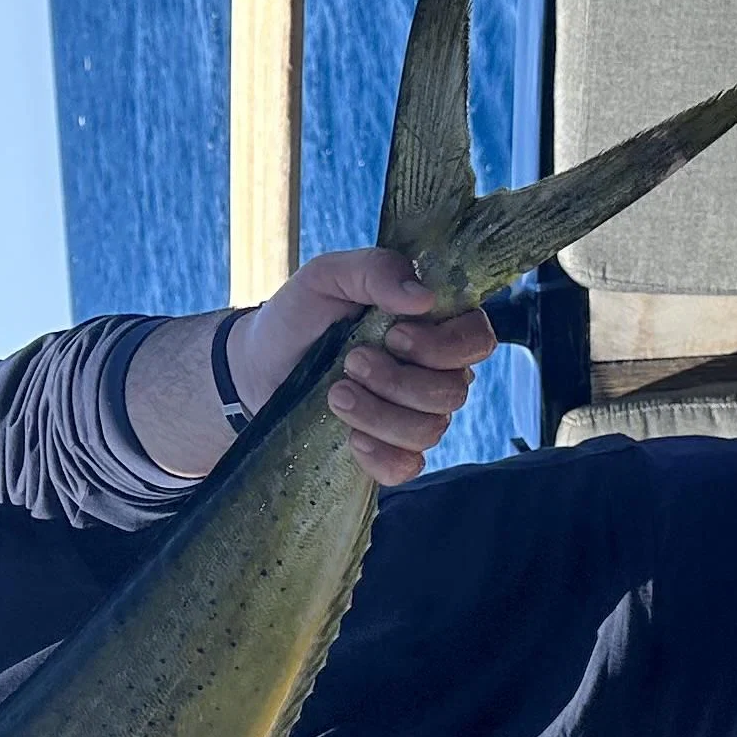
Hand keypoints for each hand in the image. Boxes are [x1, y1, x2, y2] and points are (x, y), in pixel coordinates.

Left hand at [231, 248, 500, 484]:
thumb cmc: (302, 314)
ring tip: (336, 393)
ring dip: (379, 414)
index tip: (395, 335)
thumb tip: (424, 297)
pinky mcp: (389, 449)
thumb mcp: (328, 276)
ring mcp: (415, 415)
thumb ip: (375, 270)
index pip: (477, 339)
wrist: (259, 364)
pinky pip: (408, 467)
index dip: (444, 345)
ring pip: (430, 431)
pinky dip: (380, 454)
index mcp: (433, 325)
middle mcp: (434, 372)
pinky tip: (350, 436)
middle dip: (398, 381)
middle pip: (454, 392)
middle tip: (351, 361)